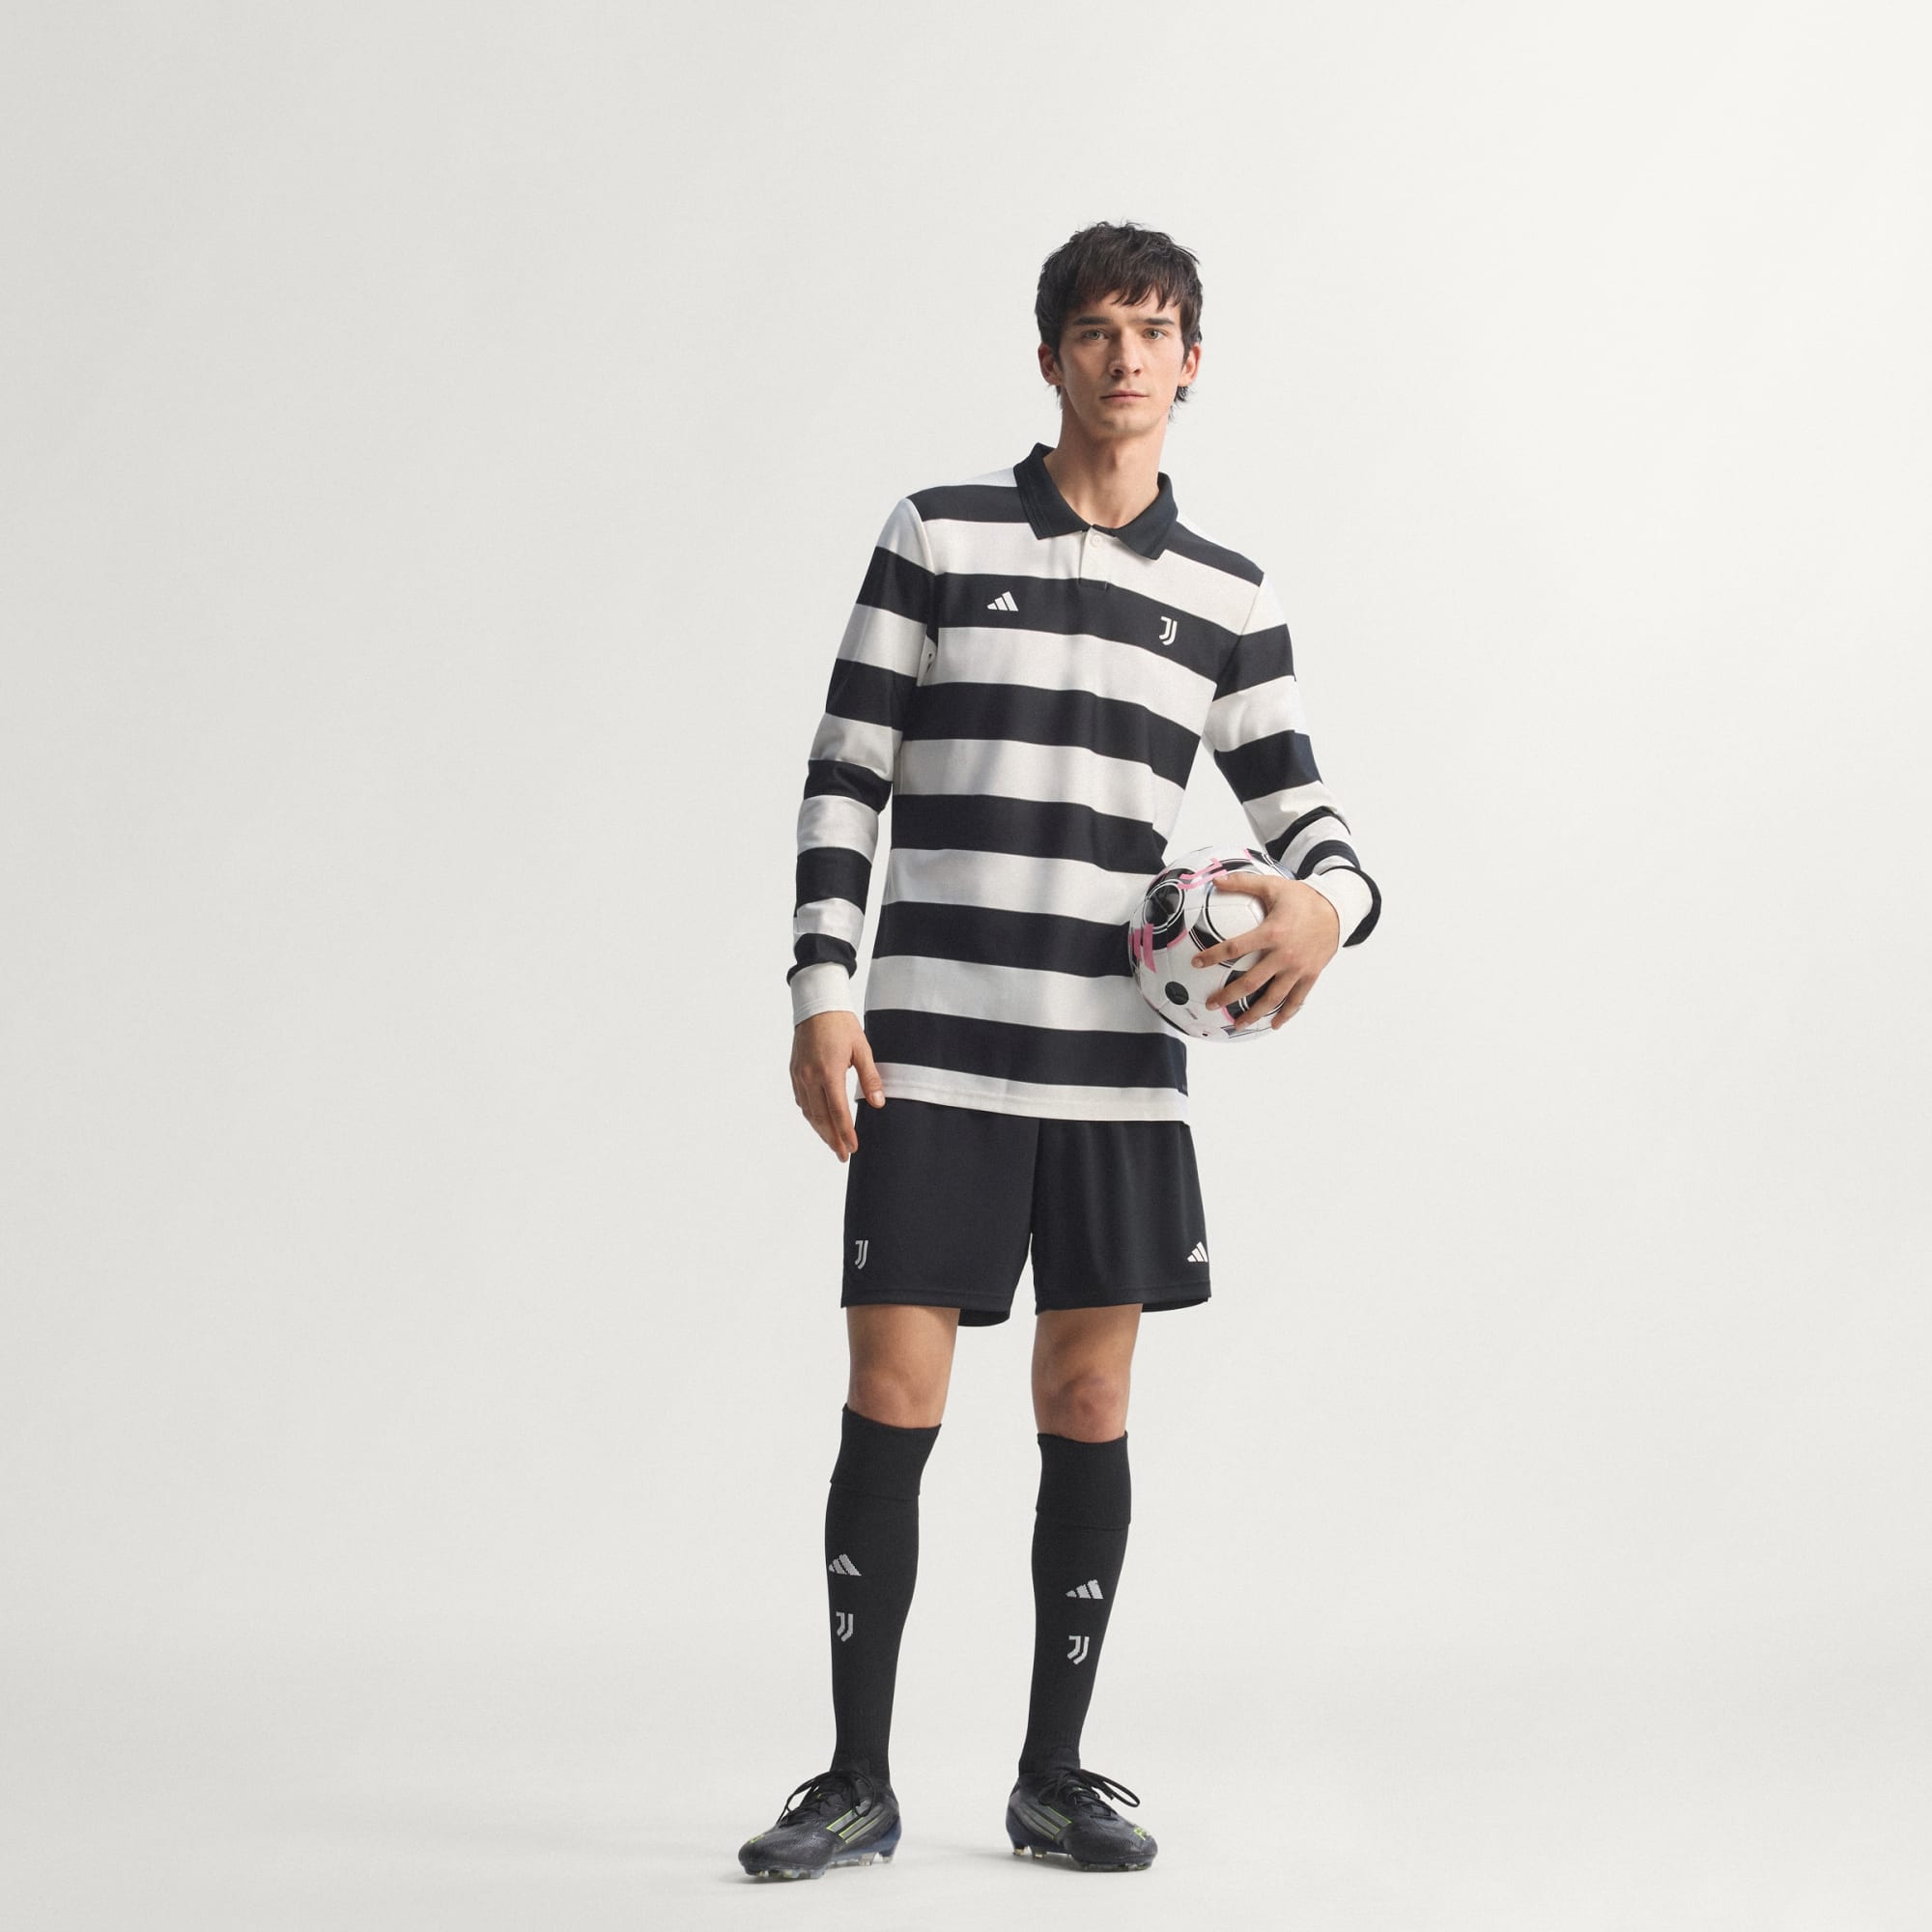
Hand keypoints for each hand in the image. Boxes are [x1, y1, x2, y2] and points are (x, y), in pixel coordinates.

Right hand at [790, 1010, 884, 1159]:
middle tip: (843, 1154)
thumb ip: (870, 1077)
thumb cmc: (842, 1025)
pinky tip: (819, 1121)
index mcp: (829, 1071)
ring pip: (809, 1112)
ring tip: (832, 1143)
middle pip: (821, 1117)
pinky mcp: (794, 1072)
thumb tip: (878, 1103)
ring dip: (820, 1130)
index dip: (845, 1133)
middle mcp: (811, 1077)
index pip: (838, 1111)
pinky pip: (801, 1100)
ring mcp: (800, 1075)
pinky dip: (810, 1115)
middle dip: (832, 1139)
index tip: (853, 1148)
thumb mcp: (862, 1049)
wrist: (816, 1006)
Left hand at [1190, 873, 1339, 1030]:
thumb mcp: (1273, 885)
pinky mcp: (1310, 975)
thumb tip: (1214, 878)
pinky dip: (1285, 1015)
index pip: (1236, 948)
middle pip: (1250, 982)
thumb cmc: (1302, 897)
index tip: (1196, 963)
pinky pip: (1296, 1000)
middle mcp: (1284, 955)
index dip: (1213, 956)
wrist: (1338, 909)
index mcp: (1272, 932)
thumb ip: (1243, 883)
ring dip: (1253, 1013)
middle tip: (1210, 1004)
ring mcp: (1298, 968)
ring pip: (1272, 998)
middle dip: (1228, 995)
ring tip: (1237, 1024)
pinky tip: (1274, 1025)